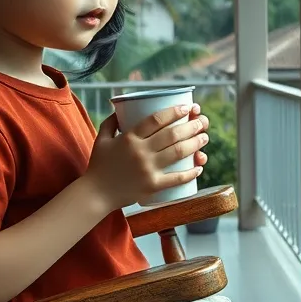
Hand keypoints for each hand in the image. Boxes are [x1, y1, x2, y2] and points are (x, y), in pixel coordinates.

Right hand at [85, 103, 210, 211]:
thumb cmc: (99, 165)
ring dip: (195, 143)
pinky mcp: (152, 185)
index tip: (187, 107)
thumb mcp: (101, 139)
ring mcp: (147, 169)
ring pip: (178, 152)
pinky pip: (176, 178)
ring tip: (205, 137)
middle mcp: (140, 152)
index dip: (174, 111)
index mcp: (129, 138)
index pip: (156, 120)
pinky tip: (199, 166)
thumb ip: (111, 122)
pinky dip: (190, 172)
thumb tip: (121, 108)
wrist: (95, 194)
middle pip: (172, 135)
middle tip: (202, 121)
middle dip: (191, 125)